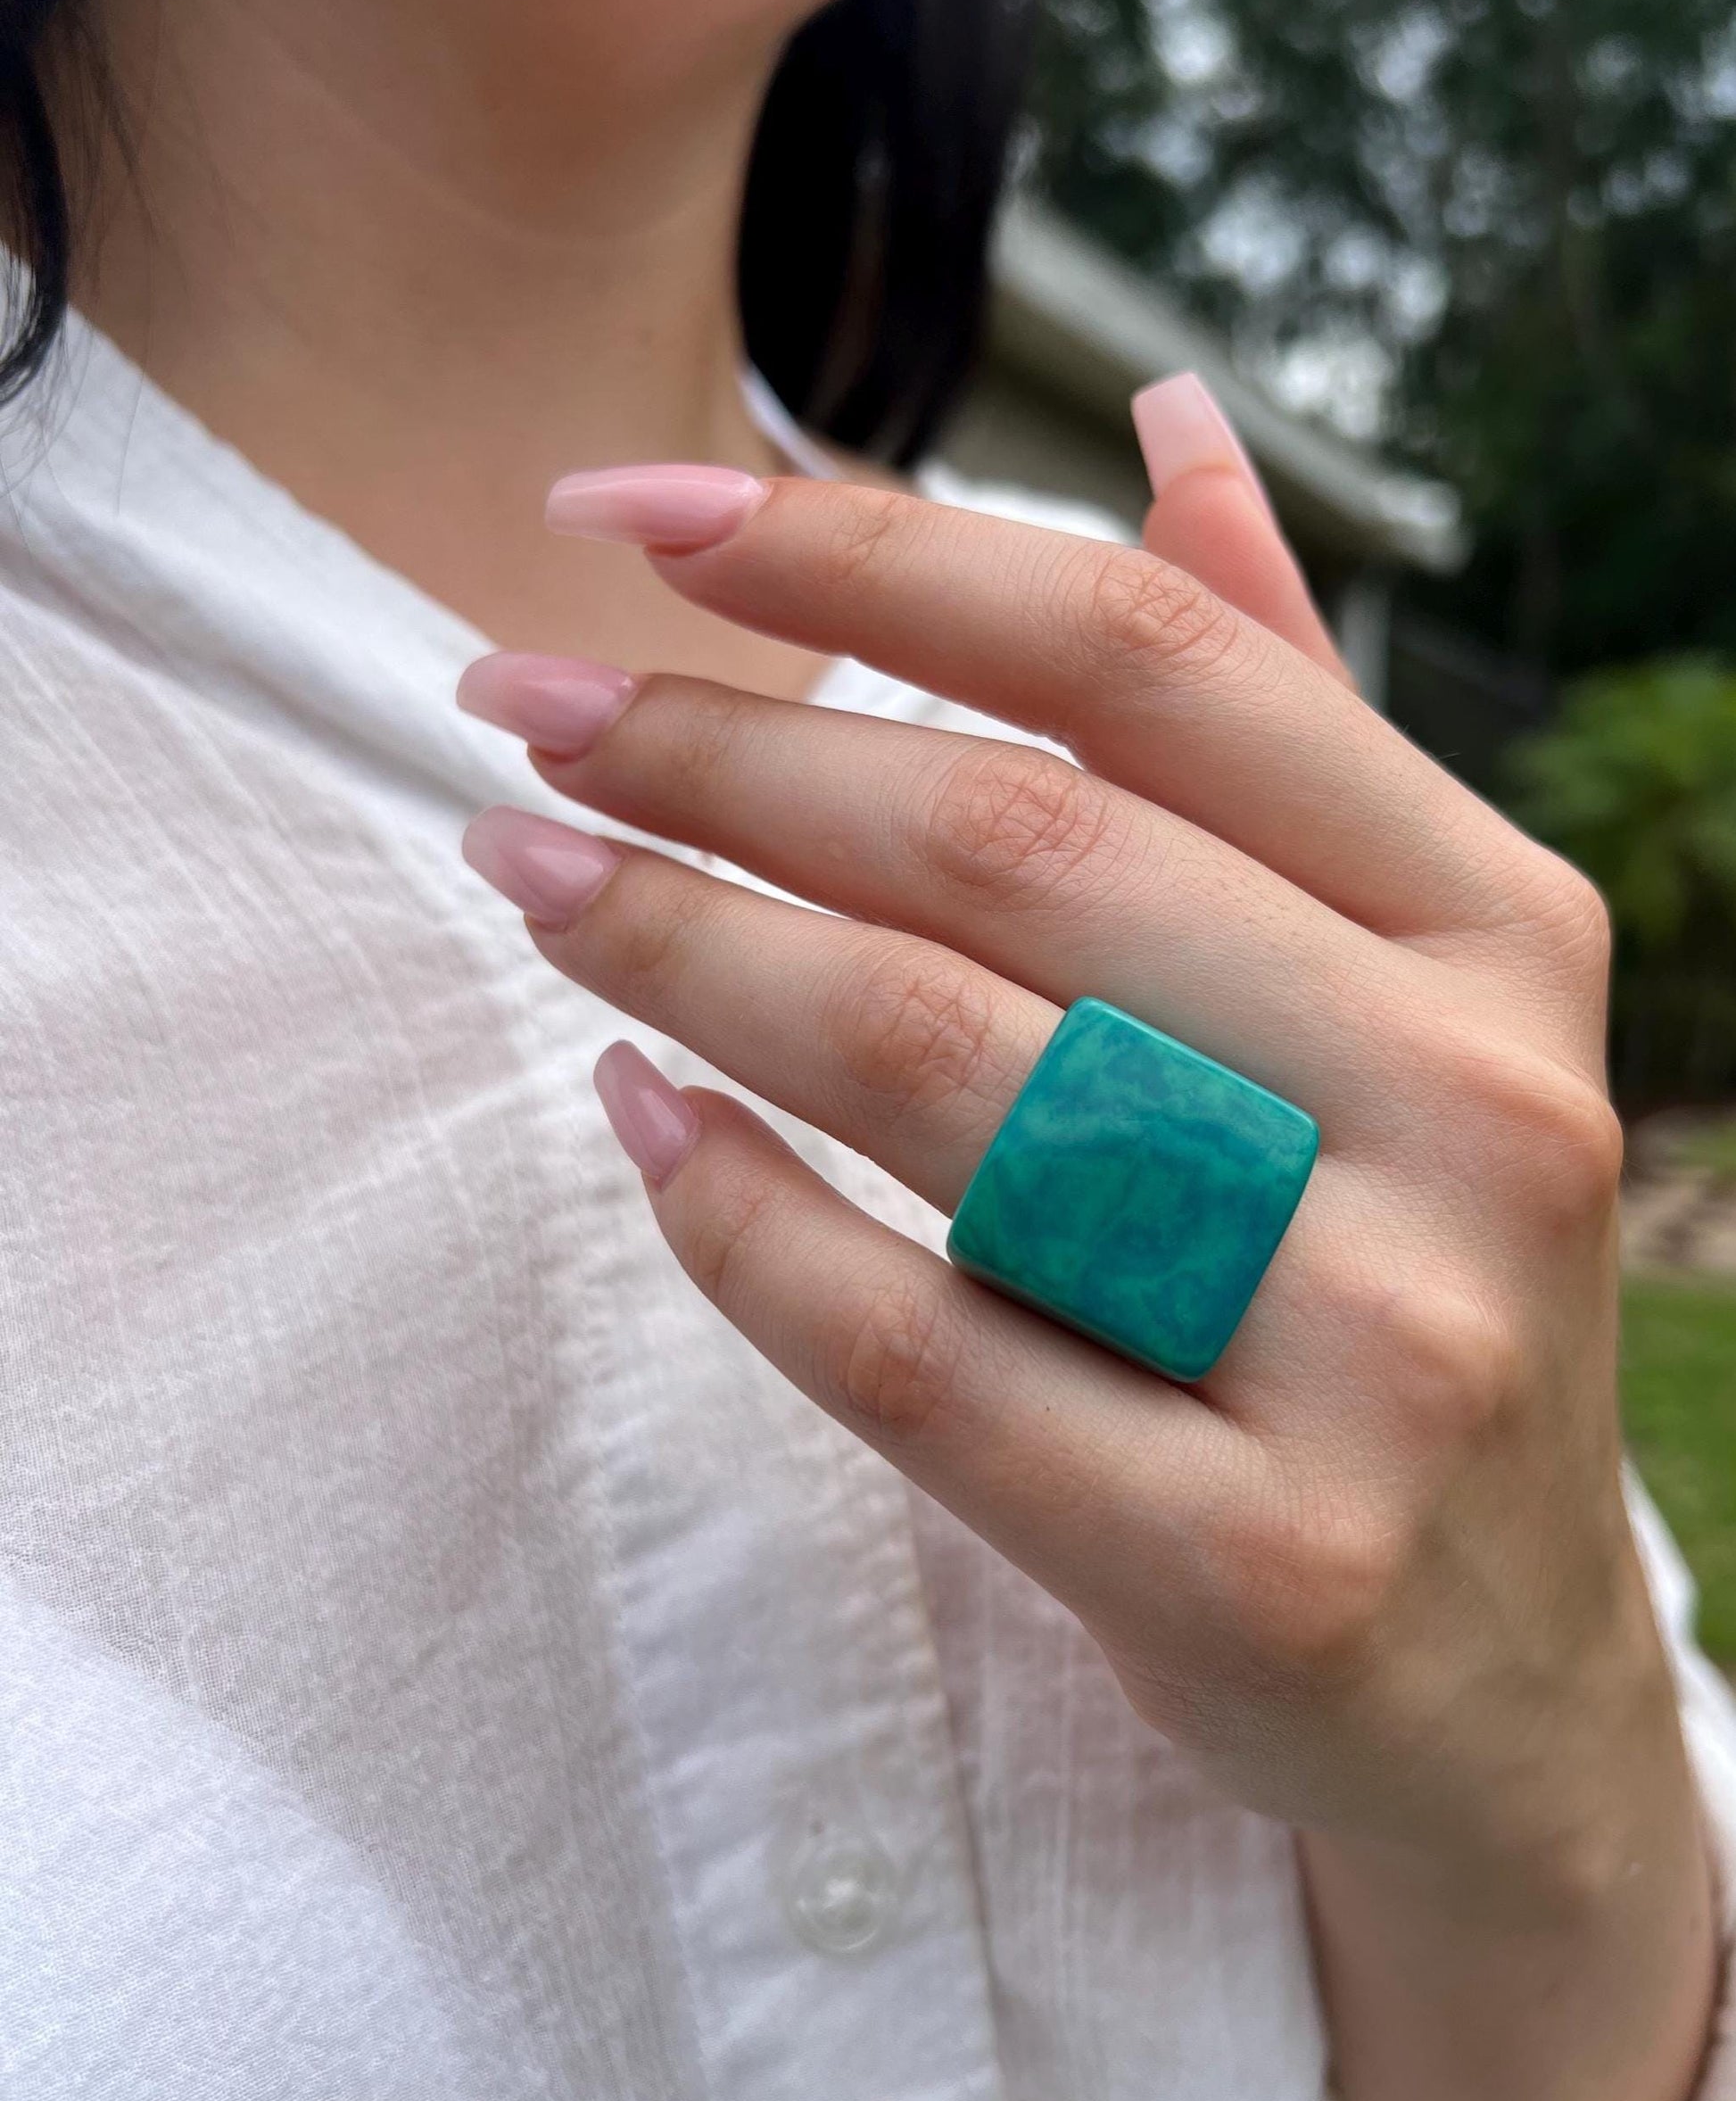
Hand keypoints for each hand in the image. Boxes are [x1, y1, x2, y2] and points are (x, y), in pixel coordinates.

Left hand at [456, 437, 1716, 2100]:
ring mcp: (1384, 1347)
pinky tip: (634, 1120)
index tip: (628, 509)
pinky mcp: (1258, 1561)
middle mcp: (1471, 1107)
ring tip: (533, 874)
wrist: (1498, 1676)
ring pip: (940, 1076)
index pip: (1140, 661)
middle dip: (717, 754)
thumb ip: (1277, 715)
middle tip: (517, 711)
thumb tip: (1165, 424)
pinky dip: (734, 1223)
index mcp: (1492, 926)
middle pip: (1009, 850)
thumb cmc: (1394, 1274)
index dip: (861, 554)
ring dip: (683, 948)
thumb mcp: (1406, 985)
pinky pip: (914, 1353)